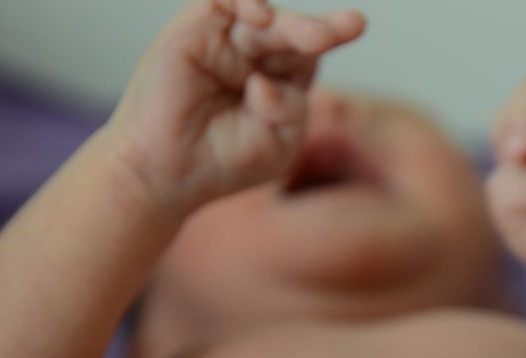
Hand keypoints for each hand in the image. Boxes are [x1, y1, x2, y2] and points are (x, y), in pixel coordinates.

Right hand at [107, 0, 364, 216]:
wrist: (169, 173)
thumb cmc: (225, 162)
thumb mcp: (279, 141)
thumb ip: (291, 108)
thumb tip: (263, 79)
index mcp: (283, 79)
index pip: (311, 51)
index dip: (335, 31)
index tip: (356, 24)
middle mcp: (255, 55)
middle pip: (292, 32)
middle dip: (316, 30)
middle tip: (338, 33)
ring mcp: (225, 41)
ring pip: (261, 17)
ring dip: (289, 23)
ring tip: (314, 38)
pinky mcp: (193, 31)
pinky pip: (221, 1)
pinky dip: (243, 1)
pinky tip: (260, 15)